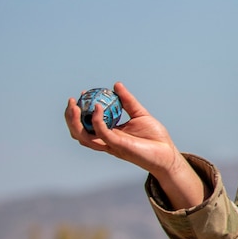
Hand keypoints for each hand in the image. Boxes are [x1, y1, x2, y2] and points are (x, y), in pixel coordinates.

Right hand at [64, 81, 205, 208]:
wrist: (167, 153)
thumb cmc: (155, 137)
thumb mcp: (140, 114)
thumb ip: (127, 101)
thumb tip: (116, 85)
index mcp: (109, 133)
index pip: (87, 124)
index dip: (80, 110)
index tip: (82, 94)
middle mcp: (106, 140)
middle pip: (78, 132)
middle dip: (70, 117)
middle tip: (72, 100)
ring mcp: (110, 144)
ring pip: (83, 136)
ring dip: (75, 121)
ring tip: (76, 106)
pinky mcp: (118, 146)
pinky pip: (102, 133)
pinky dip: (97, 120)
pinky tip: (99, 108)